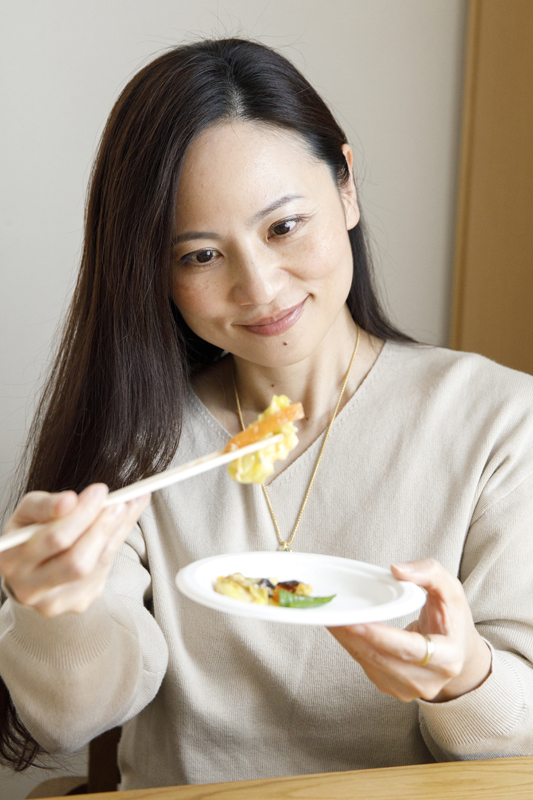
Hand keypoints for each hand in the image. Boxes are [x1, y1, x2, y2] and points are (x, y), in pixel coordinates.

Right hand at [0, 484, 149, 616]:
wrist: (29, 568)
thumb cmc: (30, 534)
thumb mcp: (28, 512)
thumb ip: (46, 504)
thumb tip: (70, 500)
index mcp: (11, 559)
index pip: (54, 538)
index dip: (81, 514)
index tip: (100, 491)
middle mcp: (29, 588)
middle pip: (77, 561)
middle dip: (102, 528)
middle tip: (120, 503)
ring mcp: (55, 601)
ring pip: (96, 567)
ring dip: (116, 533)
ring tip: (127, 508)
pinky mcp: (77, 603)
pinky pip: (103, 572)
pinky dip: (115, 544)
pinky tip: (119, 526)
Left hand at [328, 558, 491, 702]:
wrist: (457, 652)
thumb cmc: (451, 618)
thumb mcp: (450, 589)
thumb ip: (429, 573)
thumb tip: (397, 570)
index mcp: (449, 657)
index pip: (411, 649)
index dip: (382, 637)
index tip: (356, 622)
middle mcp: (430, 681)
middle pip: (384, 658)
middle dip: (355, 635)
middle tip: (332, 613)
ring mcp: (410, 689)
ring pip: (371, 663)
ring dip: (348, 640)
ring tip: (331, 617)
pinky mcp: (392, 688)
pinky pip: (366, 666)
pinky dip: (351, 646)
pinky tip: (341, 628)